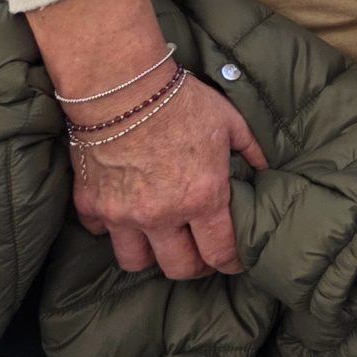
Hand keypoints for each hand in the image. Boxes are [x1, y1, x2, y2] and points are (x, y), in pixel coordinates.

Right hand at [72, 77, 266, 279]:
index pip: (220, 252)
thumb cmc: (181, 102)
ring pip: (136, 262)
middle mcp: (162, 215)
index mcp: (202, 198)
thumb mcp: (229, 122)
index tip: (232, 262)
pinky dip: (113, 227)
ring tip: (161, 240)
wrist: (121, 88)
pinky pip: (102, 233)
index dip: (230, 262)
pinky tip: (125, 211)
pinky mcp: (91, 206)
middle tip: (199, 254)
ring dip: (151, 254)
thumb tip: (265, 168)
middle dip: (194, 266)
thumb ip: (249, 151)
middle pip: (179, 268)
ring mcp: (123, 215)